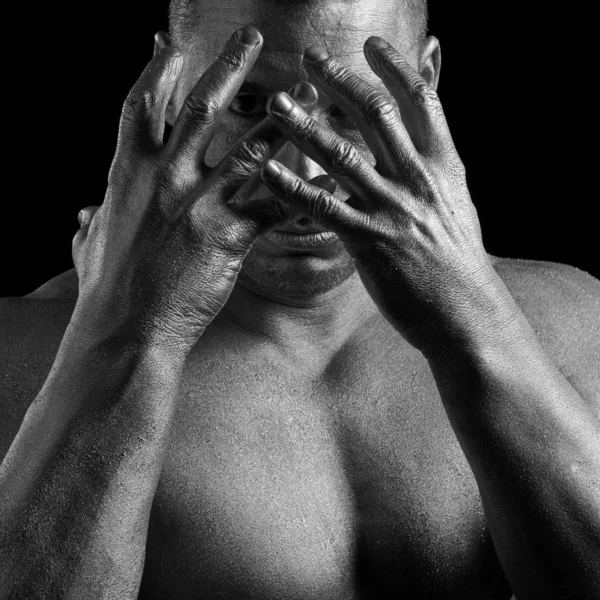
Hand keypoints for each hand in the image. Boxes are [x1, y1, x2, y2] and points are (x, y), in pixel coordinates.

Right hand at [71, 26, 316, 350]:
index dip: (155, 71)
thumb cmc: (107, 291)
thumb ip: (93, 224)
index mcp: (128, 174)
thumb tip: (84, 216)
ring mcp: (201, 205)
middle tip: (252, 37)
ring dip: (283, 118)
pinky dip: (306, 190)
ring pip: (251, 148)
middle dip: (228, 68)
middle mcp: (166, 178)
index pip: (142, 106)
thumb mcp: (93, 247)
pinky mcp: (230, 237)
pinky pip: (278, 205)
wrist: (127, 330)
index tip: (168, 44)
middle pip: (202, 108)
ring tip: (308, 94)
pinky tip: (330, 176)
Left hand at [259, 38, 513, 355]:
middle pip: (375, 115)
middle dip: (340, 81)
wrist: (467, 313)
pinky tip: (268, 171)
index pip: (422, 100)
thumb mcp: (456, 204)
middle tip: (308, 60)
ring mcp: (393, 210)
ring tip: (278, 104)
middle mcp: (418, 179)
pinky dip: (293, 187)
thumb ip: (435, 169)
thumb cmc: (458, 263)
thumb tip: (422, 142)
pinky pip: (323, 208)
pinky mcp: (369, 242)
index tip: (370, 44)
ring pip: (343, 155)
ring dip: (306, 125)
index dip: (395, 67)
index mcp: (444, 166)